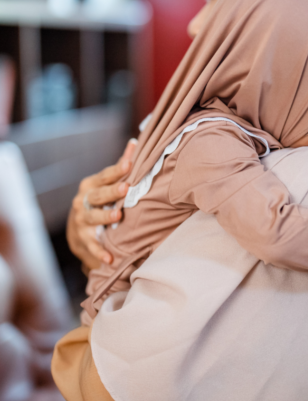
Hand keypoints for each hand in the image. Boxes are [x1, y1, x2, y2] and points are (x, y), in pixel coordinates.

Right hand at [66, 140, 136, 268]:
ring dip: (105, 217)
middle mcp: (83, 201)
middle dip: (112, 192)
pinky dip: (100, 253)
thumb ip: (122, 165)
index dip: (117, 170)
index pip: (105, 176)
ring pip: (93, 218)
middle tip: (125, 189)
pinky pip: (92, 246)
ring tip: (117, 216)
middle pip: (99, 195)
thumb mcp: (107, 182)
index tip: (129, 164)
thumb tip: (135, 142)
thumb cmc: (100, 198)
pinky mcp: (84, 240)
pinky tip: (110, 258)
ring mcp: (82, 221)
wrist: (79, 227)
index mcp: (91, 185)